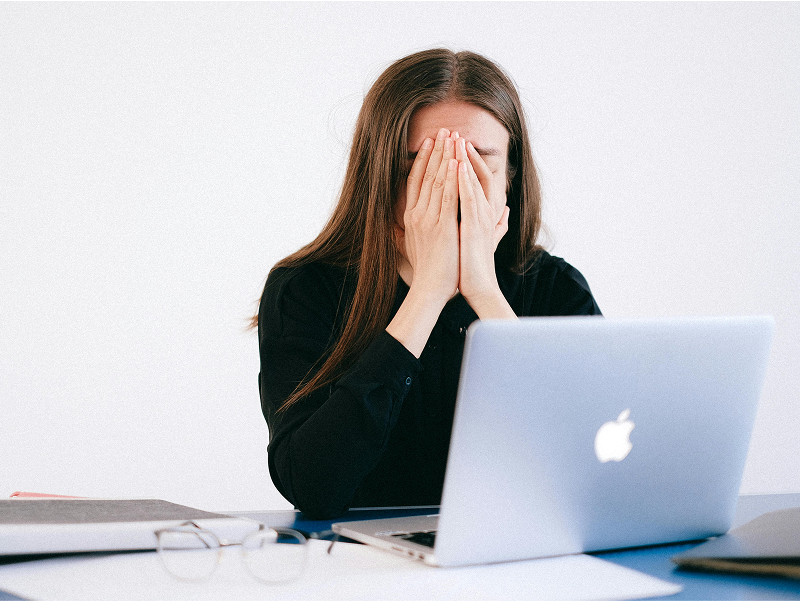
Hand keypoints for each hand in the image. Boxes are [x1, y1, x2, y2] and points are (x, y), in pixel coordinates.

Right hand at [397, 128, 459, 306]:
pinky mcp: (443, 228)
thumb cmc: (427, 270)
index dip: (423, 159)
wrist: (430, 289)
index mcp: (411, 217)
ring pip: (438, 182)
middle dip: (437, 151)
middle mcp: (417, 214)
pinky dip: (453, 179)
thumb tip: (409, 221)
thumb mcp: (415, 244)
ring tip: (452, 138)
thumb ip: (415, 228)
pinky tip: (457, 163)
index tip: (430, 142)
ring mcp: (429, 220)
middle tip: (444, 129)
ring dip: (446, 157)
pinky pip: (448, 198)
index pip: (416, 181)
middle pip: (426, 175)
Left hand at [455, 138, 512, 316]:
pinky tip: (456, 166)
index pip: (477, 180)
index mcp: (484, 213)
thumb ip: (497, 224)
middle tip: (454, 132)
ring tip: (455, 140)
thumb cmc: (476, 266)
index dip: (468, 161)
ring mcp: (481, 218)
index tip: (456, 145)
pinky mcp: (474, 227)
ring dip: (464, 160)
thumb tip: (506, 212)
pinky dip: (463, 181)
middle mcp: (485, 212)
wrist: (479, 288)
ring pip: (472, 182)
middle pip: (475, 175)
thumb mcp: (485, 239)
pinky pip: (468, 199)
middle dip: (464, 153)